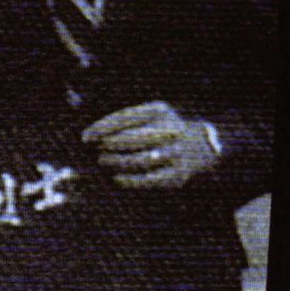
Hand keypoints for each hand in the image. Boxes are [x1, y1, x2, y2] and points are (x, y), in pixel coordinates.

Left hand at [82, 101, 220, 189]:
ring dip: (118, 161)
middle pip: (135, 137)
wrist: (203, 144)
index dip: (103, 128)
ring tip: (102, 161)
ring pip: (142, 158)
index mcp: (159, 111)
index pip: (126, 117)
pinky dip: (131, 180)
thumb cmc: (162, 128)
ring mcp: (176, 152)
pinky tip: (116, 178)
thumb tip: (92, 135)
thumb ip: (125, 120)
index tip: (86, 137)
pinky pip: (151, 178)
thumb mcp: (150, 114)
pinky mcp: (179, 173)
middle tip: (95, 150)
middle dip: (110, 144)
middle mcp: (171, 130)